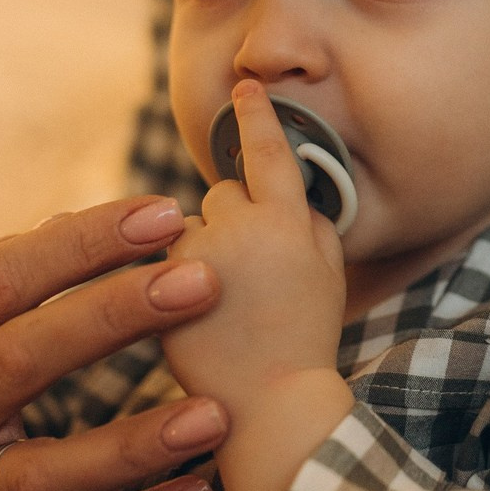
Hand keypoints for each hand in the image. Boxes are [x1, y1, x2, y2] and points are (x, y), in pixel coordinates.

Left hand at [161, 82, 346, 410]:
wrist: (271, 406)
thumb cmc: (305, 342)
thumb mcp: (330, 276)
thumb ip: (313, 226)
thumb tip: (292, 196)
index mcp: (291, 222)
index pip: (272, 152)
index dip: (258, 116)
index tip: (245, 84)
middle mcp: (243, 227)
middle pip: (222, 194)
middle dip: (231, 223)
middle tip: (248, 279)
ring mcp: (198, 254)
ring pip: (186, 228)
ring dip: (198, 252)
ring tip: (222, 306)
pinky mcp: (159, 283)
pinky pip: (159, 261)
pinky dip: (169, 283)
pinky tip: (195, 320)